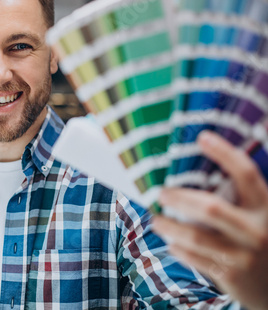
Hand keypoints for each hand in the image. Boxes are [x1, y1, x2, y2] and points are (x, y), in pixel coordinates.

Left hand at [152, 131, 267, 309]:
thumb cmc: (256, 240)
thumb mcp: (259, 215)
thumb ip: (238, 197)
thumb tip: (200, 168)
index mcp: (266, 207)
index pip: (247, 174)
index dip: (225, 154)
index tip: (203, 137)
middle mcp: (258, 229)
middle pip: (210, 207)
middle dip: (180, 198)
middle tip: (161, 193)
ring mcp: (245, 254)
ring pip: (196, 236)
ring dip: (170, 226)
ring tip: (155, 220)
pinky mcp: (231, 274)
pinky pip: (195, 258)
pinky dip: (179, 249)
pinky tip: (172, 244)